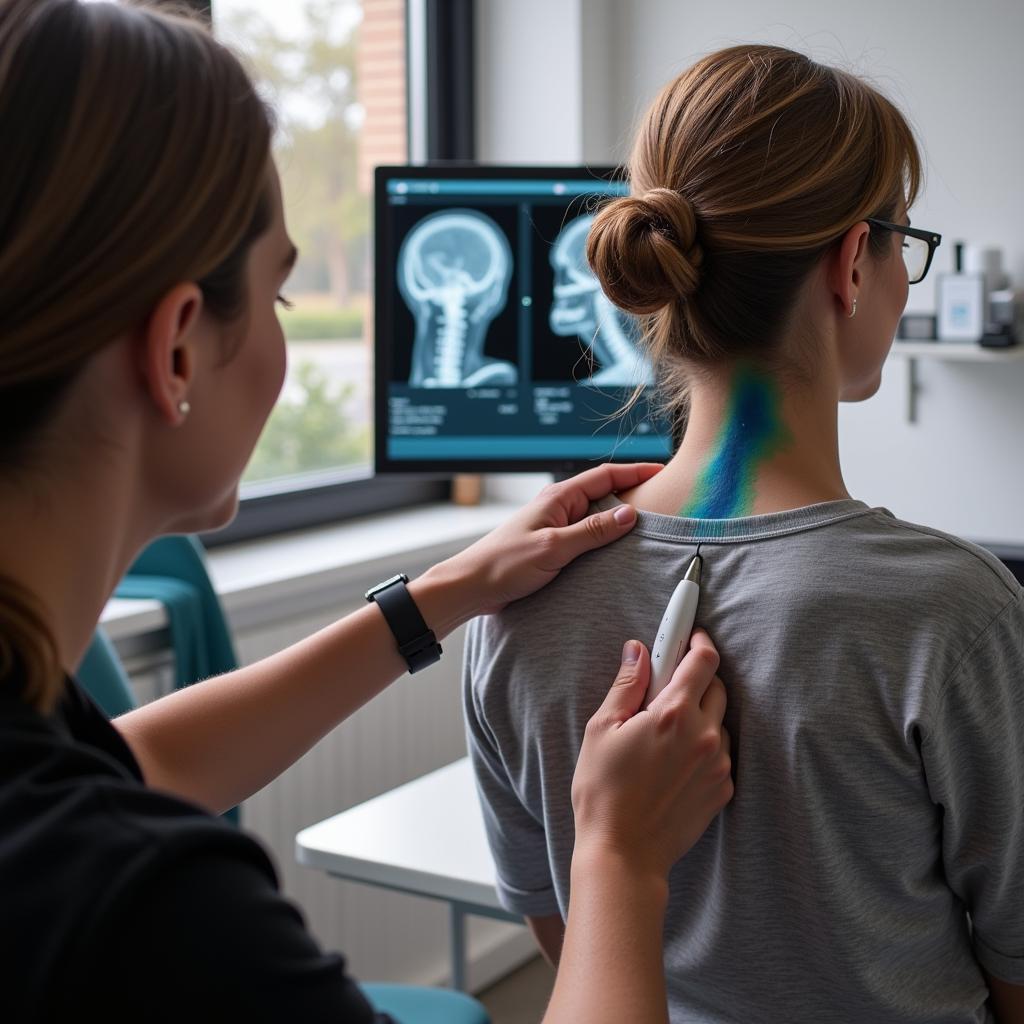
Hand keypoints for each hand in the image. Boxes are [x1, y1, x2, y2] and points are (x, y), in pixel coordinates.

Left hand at [438, 462, 663, 616]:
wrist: (472, 586)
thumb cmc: (504, 564)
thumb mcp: (554, 548)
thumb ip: (592, 531)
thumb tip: (630, 515)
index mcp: (558, 498)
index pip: (605, 476)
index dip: (635, 472)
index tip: (662, 471)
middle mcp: (558, 507)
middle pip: (604, 493)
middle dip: (633, 493)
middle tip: (665, 499)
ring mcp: (555, 526)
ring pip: (596, 515)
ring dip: (619, 517)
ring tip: (650, 524)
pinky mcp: (552, 545)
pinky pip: (585, 535)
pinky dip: (604, 537)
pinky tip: (618, 549)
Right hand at [570, 629, 732, 882]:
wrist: (624, 852)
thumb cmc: (603, 791)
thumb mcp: (602, 729)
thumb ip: (626, 685)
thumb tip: (638, 650)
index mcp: (672, 714)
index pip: (702, 660)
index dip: (697, 639)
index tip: (689, 632)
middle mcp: (704, 735)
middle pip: (716, 686)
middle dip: (696, 677)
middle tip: (666, 688)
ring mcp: (718, 764)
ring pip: (720, 721)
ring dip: (700, 714)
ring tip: (665, 733)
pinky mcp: (723, 789)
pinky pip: (721, 753)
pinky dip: (704, 746)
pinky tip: (674, 761)